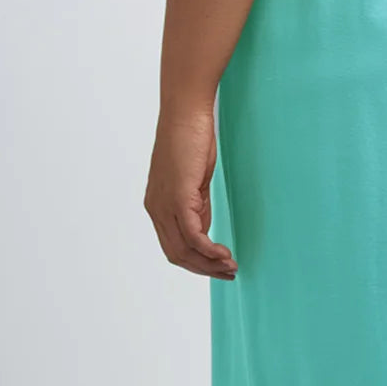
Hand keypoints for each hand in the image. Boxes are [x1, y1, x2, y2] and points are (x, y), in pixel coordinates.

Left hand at [144, 103, 237, 278]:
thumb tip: (203, 229)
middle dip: (203, 269)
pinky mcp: (178, 198)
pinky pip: (192, 236)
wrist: (186, 112)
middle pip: (176, 254)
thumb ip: (196, 205)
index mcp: (157, 205)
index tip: (218, 266)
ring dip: (209, 264)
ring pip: (184, 250)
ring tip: (231, 267)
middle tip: (228, 273)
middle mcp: (155, 209)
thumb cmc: (191, 137)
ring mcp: (164, 205)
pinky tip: (223, 254)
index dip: (196, 261)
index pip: (173, 246)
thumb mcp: (195, 179)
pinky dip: (208, 250)